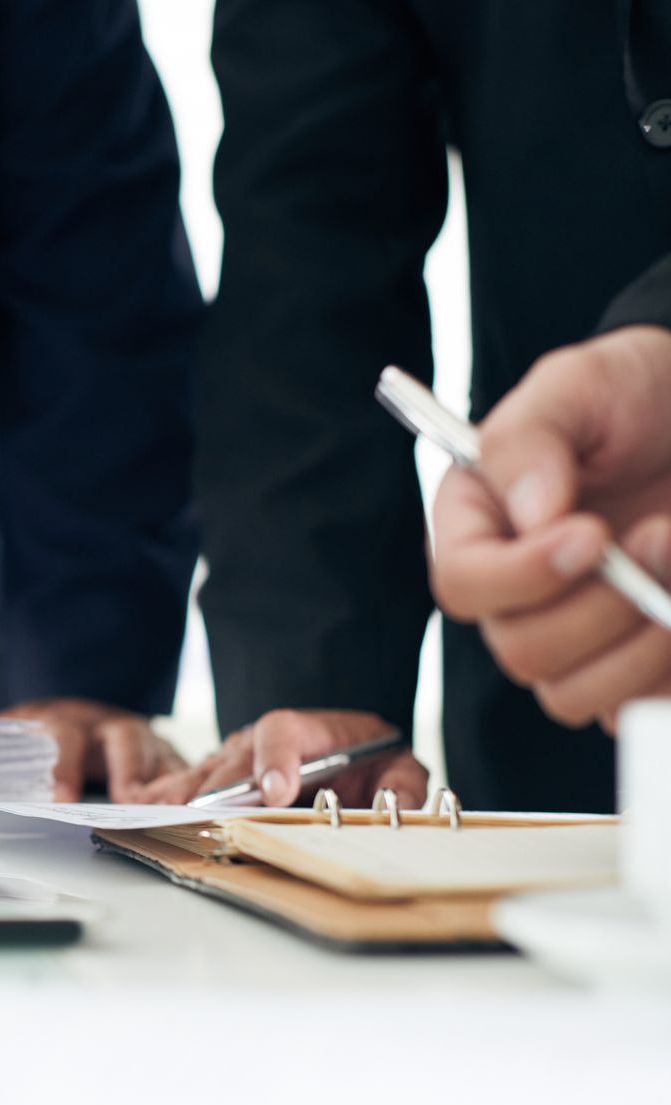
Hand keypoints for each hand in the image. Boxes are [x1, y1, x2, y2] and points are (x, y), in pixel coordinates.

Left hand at [0, 698, 184, 802]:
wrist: (66, 719)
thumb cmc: (40, 740)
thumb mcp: (15, 743)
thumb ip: (5, 761)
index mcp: (67, 718)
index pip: (65, 736)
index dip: (63, 767)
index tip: (61, 801)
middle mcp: (111, 725)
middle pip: (126, 740)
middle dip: (131, 770)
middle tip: (131, 802)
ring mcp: (143, 739)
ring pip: (162, 754)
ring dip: (168, 783)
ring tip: (172, 812)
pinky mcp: (167, 758)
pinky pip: (185, 772)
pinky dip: (192, 790)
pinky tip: (198, 810)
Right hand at [138, 710, 426, 808]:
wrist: (356, 751)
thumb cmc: (375, 760)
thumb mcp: (402, 768)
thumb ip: (404, 783)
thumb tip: (397, 805)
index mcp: (315, 729)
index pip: (282, 729)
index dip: (275, 757)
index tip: (274, 790)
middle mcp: (270, 737)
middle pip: (235, 755)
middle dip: (219, 787)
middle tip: (204, 817)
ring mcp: (242, 752)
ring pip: (209, 767)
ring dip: (185, 791)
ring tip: (158, 810)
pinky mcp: (225, 771)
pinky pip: (192, 779)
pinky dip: (167, 792)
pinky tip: (145, 804)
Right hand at [432, 326, 670, 730]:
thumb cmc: (630, 393)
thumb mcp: (573, 387)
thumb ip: (529, 440)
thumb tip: (529, 514)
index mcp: (479, 529)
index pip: (464, 585)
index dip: (520, 577)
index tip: (590, 535)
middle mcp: (519, 594)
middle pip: (522, 651)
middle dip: (600, 608)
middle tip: (660, 540)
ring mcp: (578, 635)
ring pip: (575, 695)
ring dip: (640, 647)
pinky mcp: (635, 660)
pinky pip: (639, 709)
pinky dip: (668, 677)